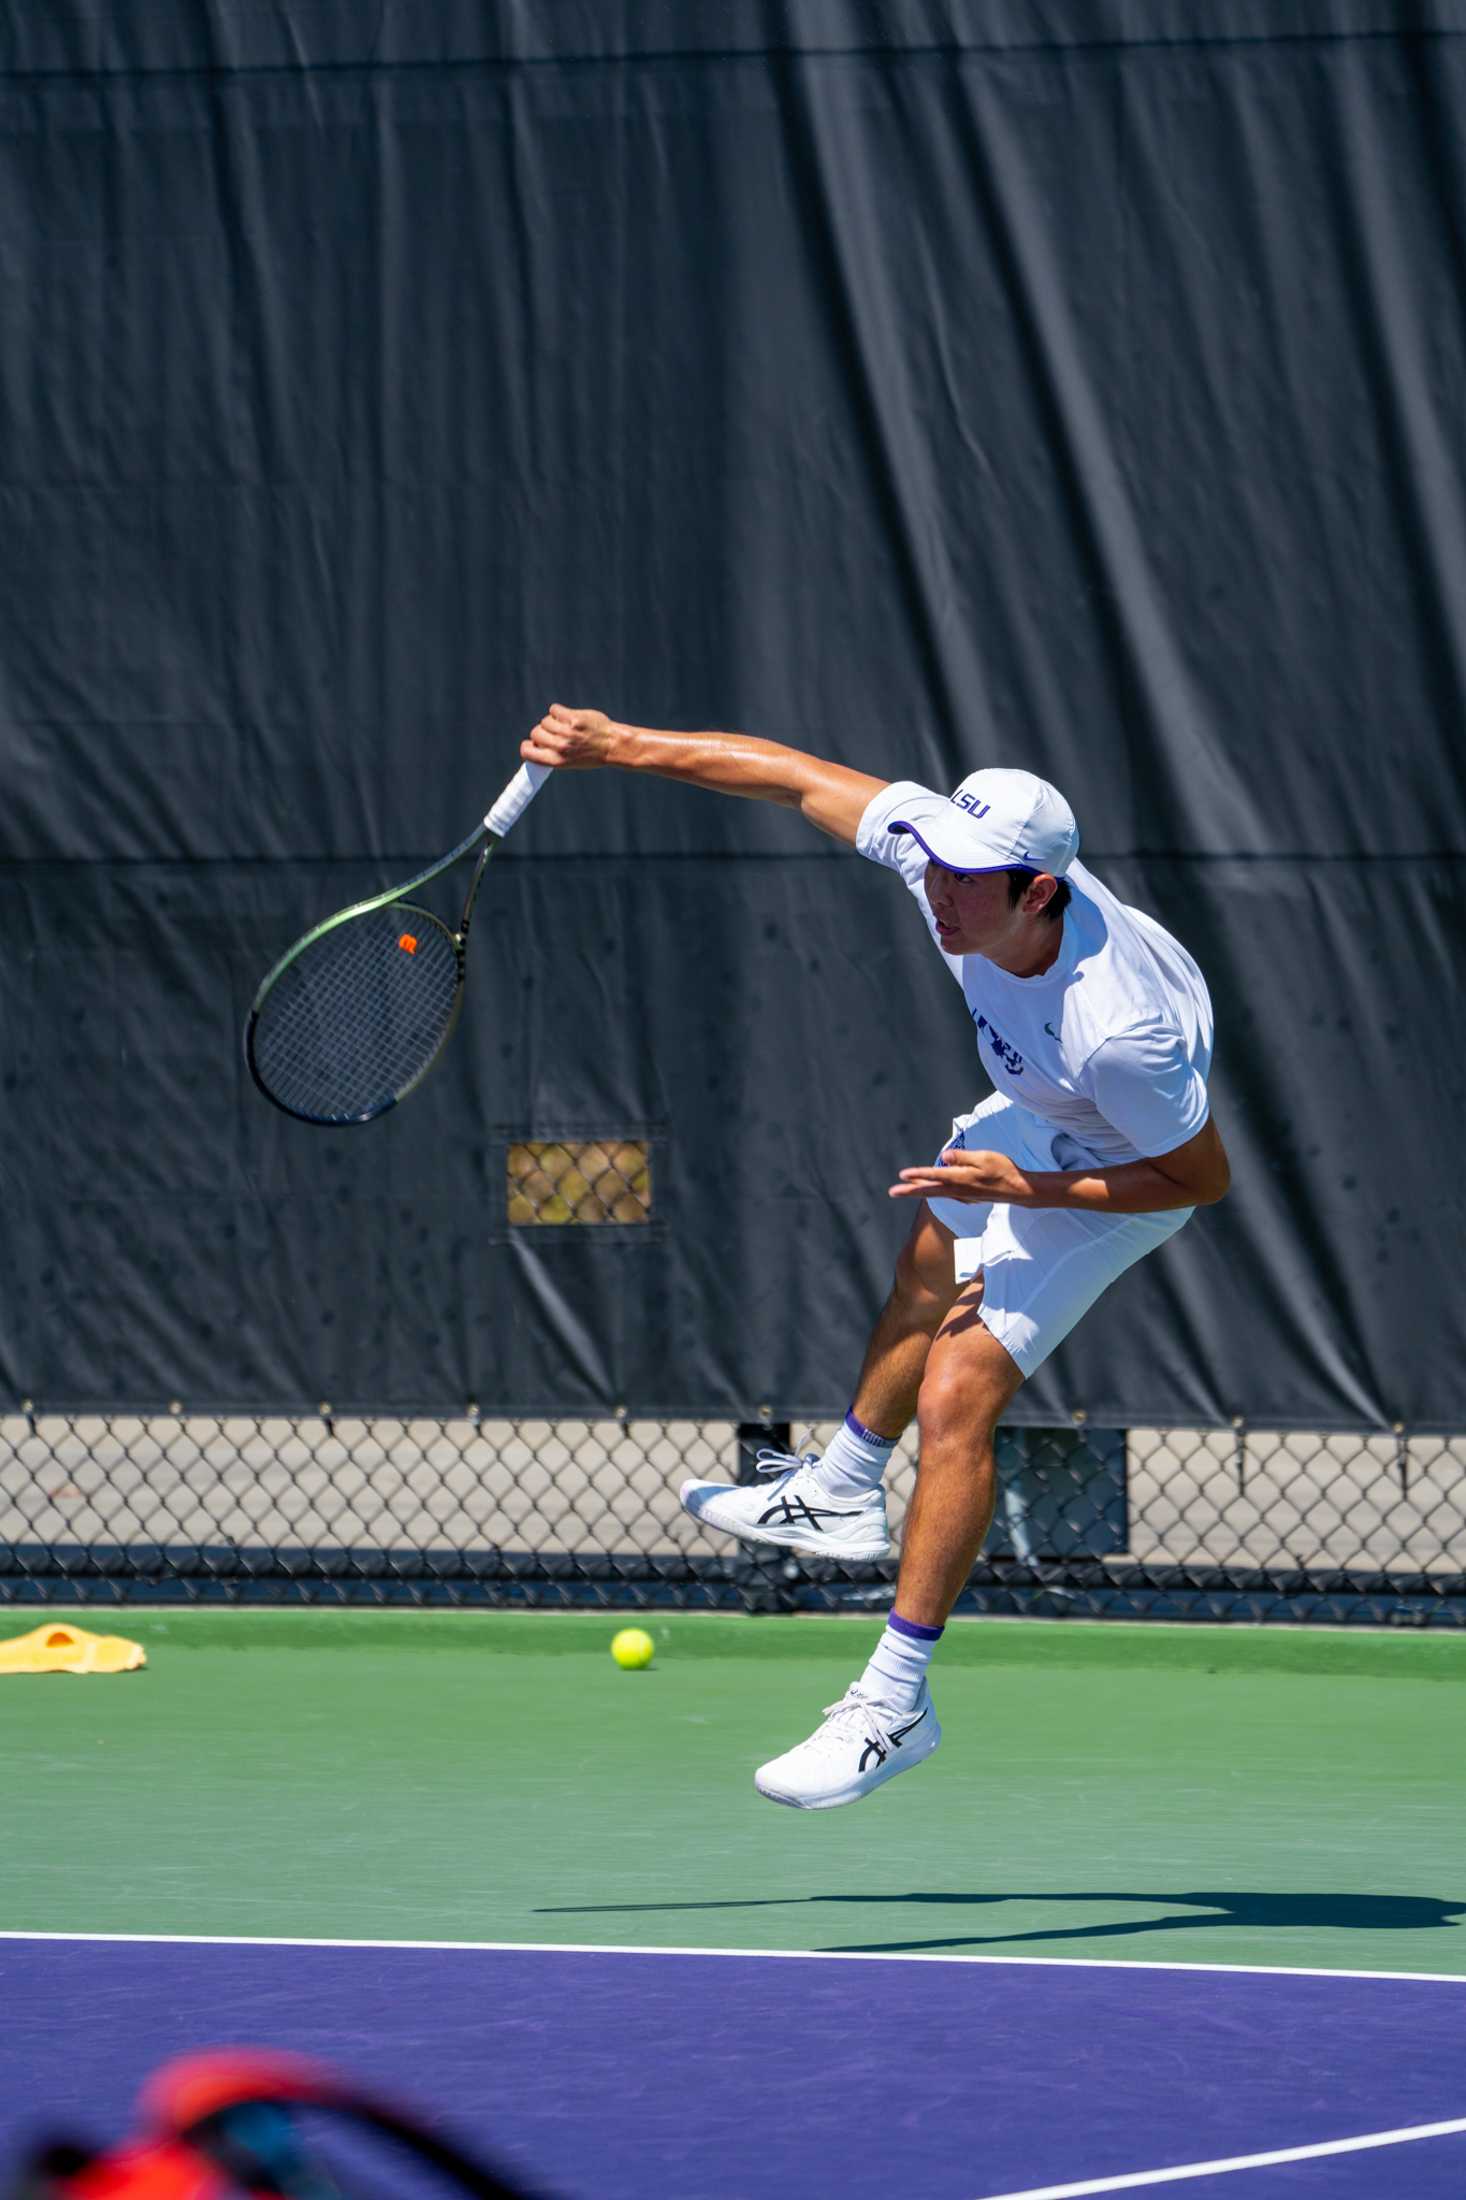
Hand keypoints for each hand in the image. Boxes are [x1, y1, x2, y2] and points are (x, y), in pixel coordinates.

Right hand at [522, 703, 617, 770]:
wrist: (613, 745)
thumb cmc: (592, 754)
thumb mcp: (570, 762)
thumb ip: (553, 753)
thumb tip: (536, 743)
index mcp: (556, 761)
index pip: (527, 752)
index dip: (527, 746)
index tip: (532, 744)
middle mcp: (560, 747)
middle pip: (535, 733)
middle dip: (542, 732)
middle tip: (554, 733)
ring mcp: (567, 732)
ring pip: (545, 721)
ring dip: (552, 721)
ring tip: (565, 726)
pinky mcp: (573, 718)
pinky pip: (554, 710)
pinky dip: (558, 711)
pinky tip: (568, 716)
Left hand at [889, 1146, 1032, 1203]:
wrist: (1018, 1190)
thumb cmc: (1003, 1170)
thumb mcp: (984, 1157)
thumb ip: (963, 1157)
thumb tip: (944, 1157)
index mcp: (962, 1179)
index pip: (935, 1175)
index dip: (918, 1175)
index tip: (902, 1175)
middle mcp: (959, 1190)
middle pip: (929, 1190)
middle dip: (909, 1191)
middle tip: (892, 1192)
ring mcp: (963, 1196)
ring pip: (936, 1193)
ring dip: (919, 1190)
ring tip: (905, 1187)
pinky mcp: (967, 1198)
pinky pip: (945, 1194)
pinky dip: (934, 1190)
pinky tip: (930, 1188)